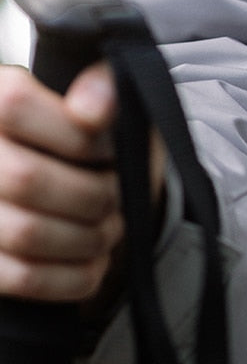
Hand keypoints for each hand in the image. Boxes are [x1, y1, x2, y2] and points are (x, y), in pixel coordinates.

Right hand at [0, 62, 164, 303]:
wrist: (68, 185)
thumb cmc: (87, 144)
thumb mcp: (104, 102)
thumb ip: (104, 85)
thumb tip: (93, 109)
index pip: (15, 107)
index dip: (78, 136)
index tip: (109, 152)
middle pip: (26, 179)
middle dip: (92, 195)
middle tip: (115, 198)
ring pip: (28, 233)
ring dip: (89, 237)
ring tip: (108, 227)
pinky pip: (26, 278)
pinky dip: (75, 276)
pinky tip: (92, 259)